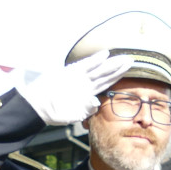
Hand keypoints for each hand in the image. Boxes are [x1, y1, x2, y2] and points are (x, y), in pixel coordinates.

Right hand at [18, 50, 135, 126]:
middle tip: (132, 61)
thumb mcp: (74, 115)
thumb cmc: (54, 112)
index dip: (117, 78)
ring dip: (111, 63)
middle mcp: (84, 83)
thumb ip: (86, 109)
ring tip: (124, 58)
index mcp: (87, 93)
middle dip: (119, 68)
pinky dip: (95, 60)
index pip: (106, 84)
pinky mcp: (69, 72)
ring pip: (99, 69)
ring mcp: (78, 77)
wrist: (37, 106)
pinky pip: (84, 65)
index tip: (129, 73)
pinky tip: (105, 54)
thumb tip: (96, 102)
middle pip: (105, 74)